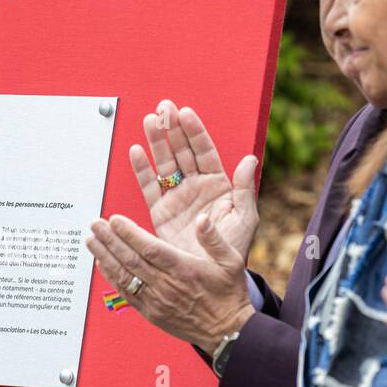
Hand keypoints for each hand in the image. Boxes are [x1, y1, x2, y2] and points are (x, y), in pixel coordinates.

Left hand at [87, 210, 253, 355]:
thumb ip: (214, 238)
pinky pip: (126, 293)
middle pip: (131, 259)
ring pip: (124, 275)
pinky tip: (102, 264)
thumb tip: (202, 219)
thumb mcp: (231, 262)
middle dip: (110, 240)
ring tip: (91, 241)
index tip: (113, 220)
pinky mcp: (151, 312)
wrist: (226, 332)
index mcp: (183, 269)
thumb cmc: (229, 295)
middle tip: (94, 225)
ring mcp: (156, 300)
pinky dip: (112, 278)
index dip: (129, 233)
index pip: (149, 248)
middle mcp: (166, 284)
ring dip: (105, 257)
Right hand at [131, 100, 258, 259]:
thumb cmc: (232, 250)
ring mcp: (177, 198)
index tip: (186, 113)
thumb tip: (249, 161)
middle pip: (181, 151)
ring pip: (165, 164)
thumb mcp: (245, 219)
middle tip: (163, 108)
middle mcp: (196, 187)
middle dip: (172, 129)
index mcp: (218, 185)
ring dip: (156, 142)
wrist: (212, 277)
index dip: (195, 132)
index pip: (205, 152)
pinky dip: (142, 170)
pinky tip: (136, 151)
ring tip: (149, 121)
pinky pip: (149, 187)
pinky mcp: (160, 212)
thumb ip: (245, 189)